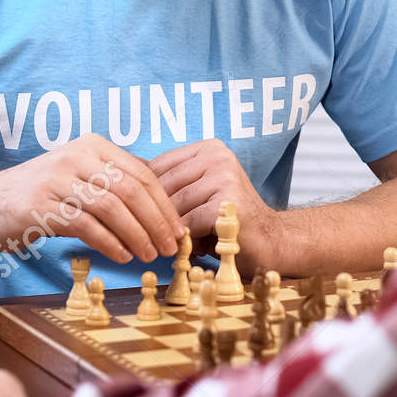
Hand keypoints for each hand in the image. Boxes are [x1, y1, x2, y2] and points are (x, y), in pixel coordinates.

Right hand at [0, 133, 181, 263]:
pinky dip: (110, 243)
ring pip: (112, 208)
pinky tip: (122, 256)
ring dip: (137, 235)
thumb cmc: (44, 194)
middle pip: (131, 190)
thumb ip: (117, 182)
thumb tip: (163, 204)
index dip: (164, 205)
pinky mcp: (41, 206)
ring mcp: (57, 179)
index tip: (177, 230)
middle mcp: (77, 156)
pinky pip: (87, 225)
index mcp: (93, 146)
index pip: (142, 174)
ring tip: (148, 256)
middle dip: (156, 222)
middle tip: (168, 247)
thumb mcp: (82, 176)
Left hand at [150, 139, 276, 268]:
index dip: (145, 194)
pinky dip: (186, 240)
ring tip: (173, 242)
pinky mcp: (228, 201)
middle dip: (157, 214)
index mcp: (209, 148)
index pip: (158, 167)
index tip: (139, 213)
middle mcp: (218, 156)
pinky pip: (189, 223)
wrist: (269, 241)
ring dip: (170, 229)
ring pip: (175, 206)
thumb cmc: (226, 219)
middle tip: (153, 235)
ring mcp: (225, 176)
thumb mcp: (198, 193)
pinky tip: (191, 248)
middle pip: (164, 186)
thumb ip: (171, 184)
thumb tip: (127, 177)